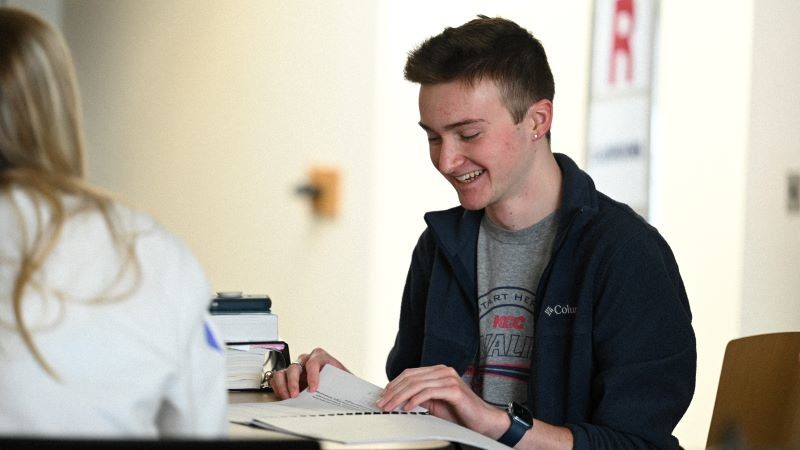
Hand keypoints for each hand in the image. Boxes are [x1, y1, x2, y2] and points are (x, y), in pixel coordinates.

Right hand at [269, 347, 349, 398]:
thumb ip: (343, 383)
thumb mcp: (345, 380)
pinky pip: (276, 379)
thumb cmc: (340, 380)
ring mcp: (295, 369)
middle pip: (295, 367)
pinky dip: (278, 388)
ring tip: (288, 398)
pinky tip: (284, 397)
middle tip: (296, 396)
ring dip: (283, 386)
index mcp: (320, 357)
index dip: (312, 375)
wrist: (337, 384)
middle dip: (294, 382)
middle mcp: (306, 360)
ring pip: (283, 372)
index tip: (314, 389)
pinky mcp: (287, 378)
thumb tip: (347, 392)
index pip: (313, 362)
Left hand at [376, 365, 507, 437]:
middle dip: (393, 391)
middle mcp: (443, 371)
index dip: (394, 384)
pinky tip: (407, 408)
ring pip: (417, 384)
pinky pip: (429, 392)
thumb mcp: (434, 404)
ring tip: (391, 406)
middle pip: (411, 378)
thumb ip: (419, 397)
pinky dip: (415, 400)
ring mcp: (449, 378)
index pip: (410, 374)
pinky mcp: (454, 389)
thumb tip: (397, 399)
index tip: (382, 395)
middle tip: (382, 403)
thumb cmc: (460, 413)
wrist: (483, 421)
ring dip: (400, 396)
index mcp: (438, 372)